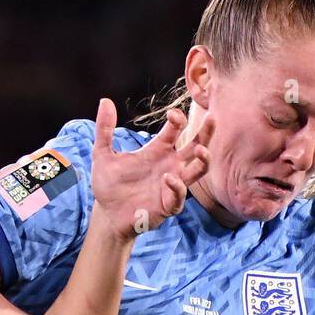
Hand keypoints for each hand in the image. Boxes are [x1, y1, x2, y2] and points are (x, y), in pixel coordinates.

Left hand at [90, 97, 213, 241]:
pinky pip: (179, 196)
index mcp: (158, 151)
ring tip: (200, 150)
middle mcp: (170, 165)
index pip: (175, 130)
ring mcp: (171, 186)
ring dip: (203, 160)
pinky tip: (168, 178)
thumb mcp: (103, 155)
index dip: (178, 120)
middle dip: (206, 133)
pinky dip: (176, 187)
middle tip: (211, 118)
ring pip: (198, 171)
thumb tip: (104, 100)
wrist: (107, 214)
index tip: (173, 114)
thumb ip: (104, 130)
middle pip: (197, 146)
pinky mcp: (167, 205)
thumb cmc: (109, 185)